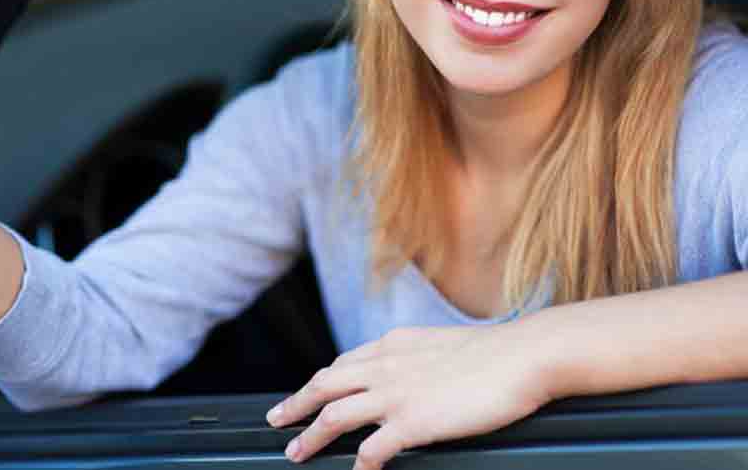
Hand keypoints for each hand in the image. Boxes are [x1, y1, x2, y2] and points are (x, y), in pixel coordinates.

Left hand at [266, 324, 551, 469]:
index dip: (320, 381)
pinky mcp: (412, 422)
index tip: (308, 393)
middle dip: (296, 404)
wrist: (523, 356)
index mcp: (392, 345)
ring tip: (296, 453)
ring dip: (311, 436)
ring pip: (334, 416)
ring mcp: (396, 394)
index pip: (342, 363)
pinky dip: (358, 464)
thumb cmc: (494, 352)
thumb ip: (415, 357)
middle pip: (324, 386)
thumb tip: (410, 373)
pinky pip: (371, 449)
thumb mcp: (440, 343)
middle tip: (276, 420)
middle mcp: (385, 366)